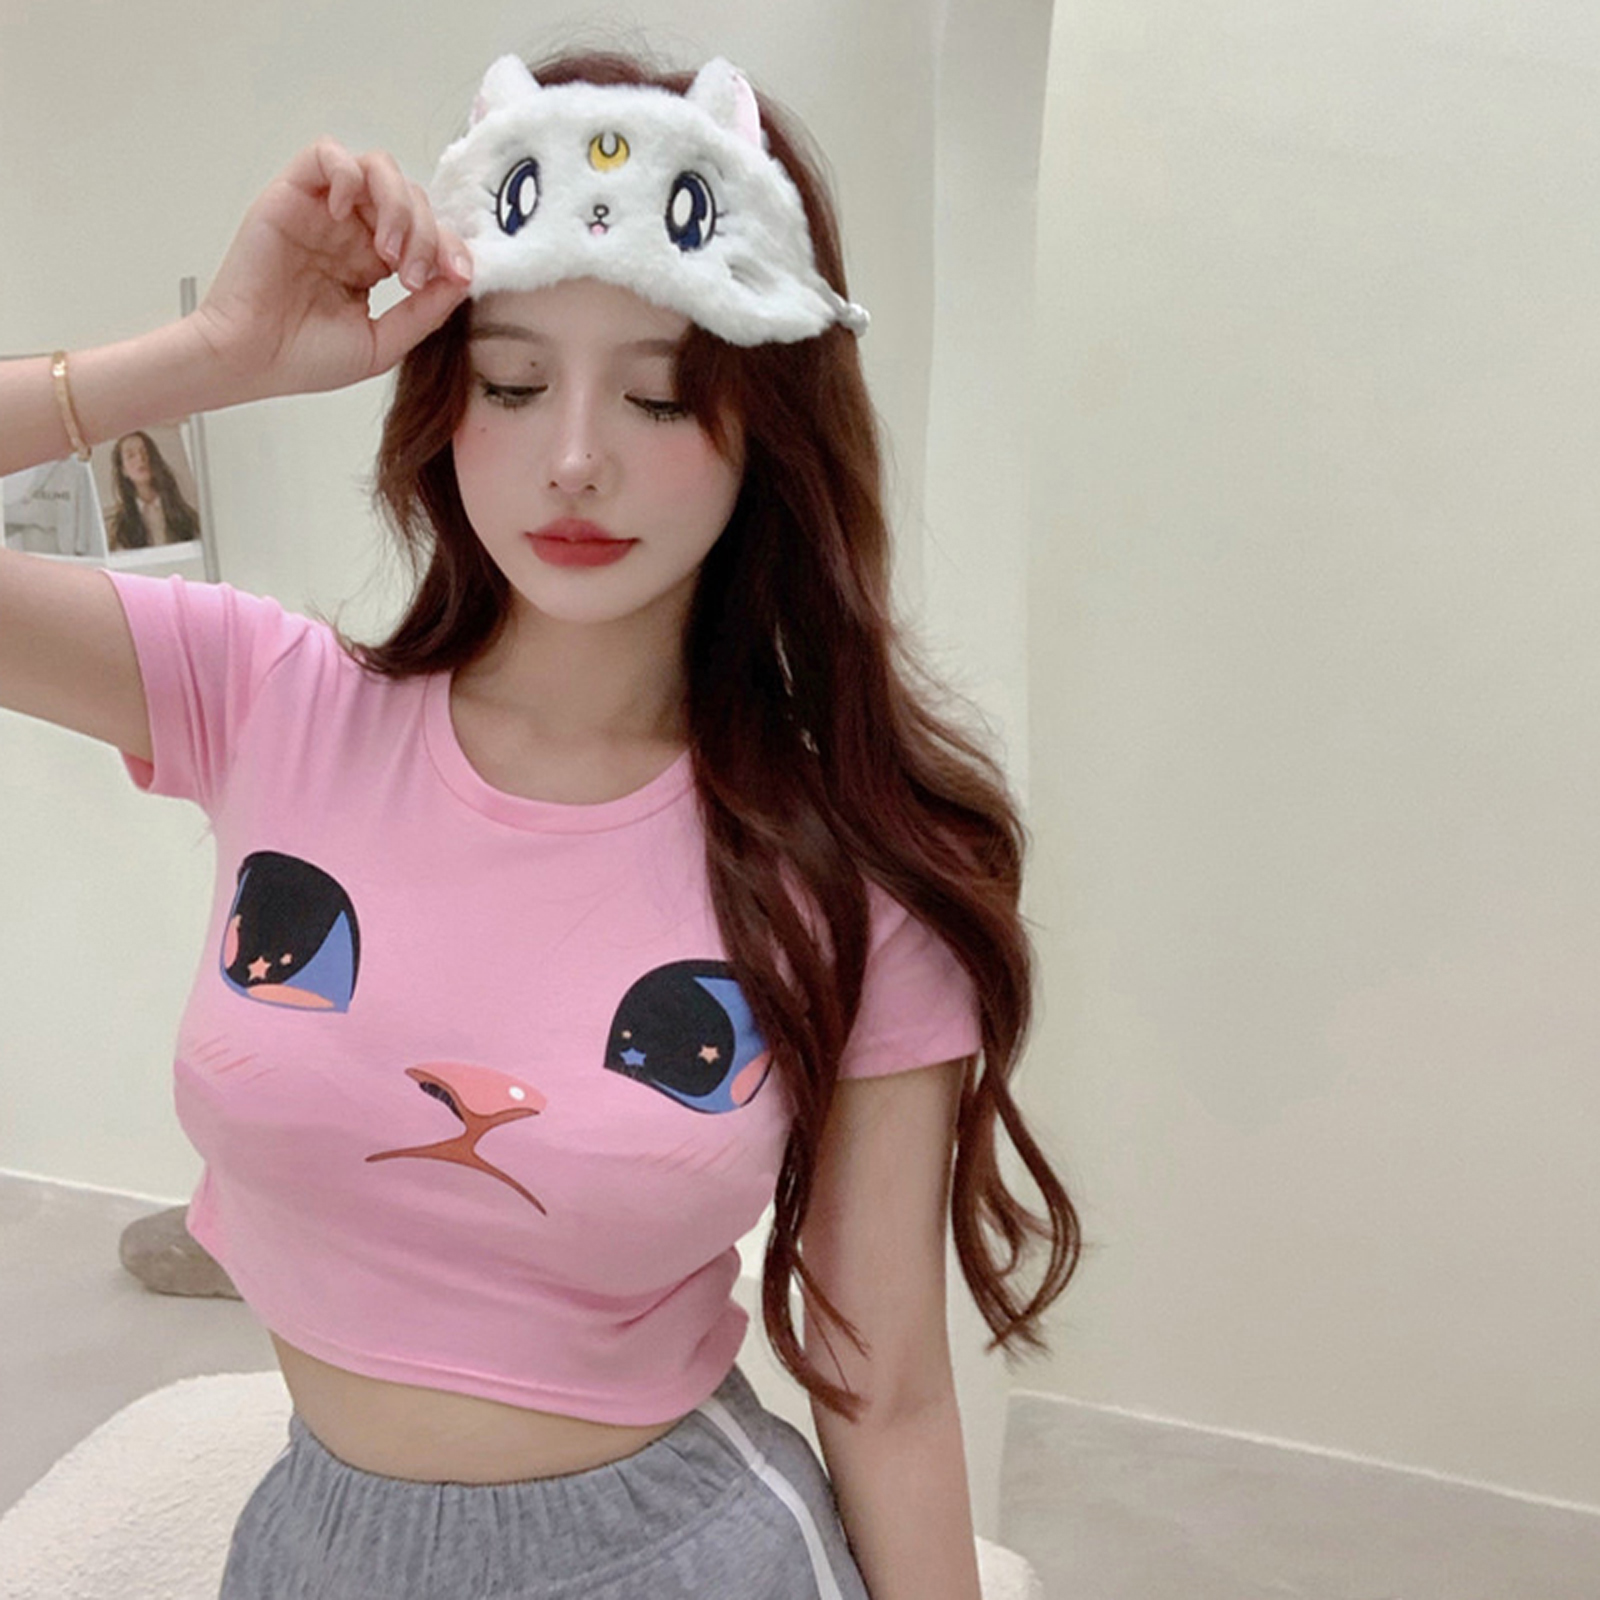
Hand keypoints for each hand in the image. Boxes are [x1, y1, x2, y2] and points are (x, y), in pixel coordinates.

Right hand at [188, 140, 472, 403]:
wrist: (250, 360)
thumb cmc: (306, 358)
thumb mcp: (382, 342)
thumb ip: (425, 312)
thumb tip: (465, 277)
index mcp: (375, 262)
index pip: (428, 233)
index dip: (450, 246)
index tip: (459, 276)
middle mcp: (353, 230)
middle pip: (411, 197)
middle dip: (426, 233)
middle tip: (413, 276)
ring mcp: (324, 211)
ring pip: (378, 169)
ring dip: (396, 204)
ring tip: (388, 249)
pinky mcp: (292, 194)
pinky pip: (327, 154)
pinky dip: (346, 175)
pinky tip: (344, 216)